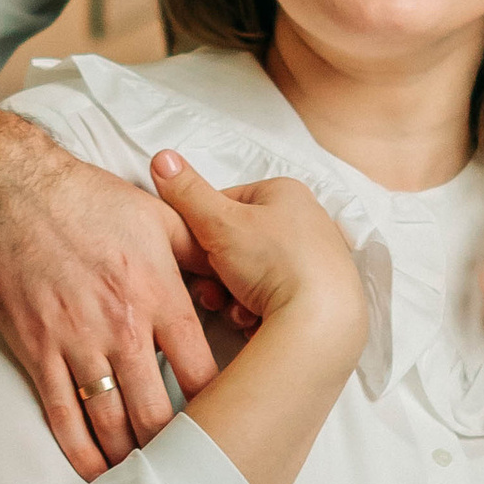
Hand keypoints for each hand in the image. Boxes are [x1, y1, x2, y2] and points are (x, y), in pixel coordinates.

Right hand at [0, 99, 219, 480]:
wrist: (13, 193)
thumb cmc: (92, 201)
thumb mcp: (160, 219)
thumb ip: (202, 256)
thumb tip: (235, 283)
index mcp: (159, 295)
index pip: (201, 369)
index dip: (221, 405)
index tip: (231, 426)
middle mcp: (122, 327)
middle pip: (157, 410)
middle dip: (175, 446)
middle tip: (191, 468)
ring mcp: (76, 343)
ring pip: (111, 421)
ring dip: (130, 457)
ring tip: (150, 480)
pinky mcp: (37, 351)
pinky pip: (61, 414)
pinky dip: (79, 450)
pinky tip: (96, 472)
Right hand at [148, 152, 368, 364]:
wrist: (320, 323)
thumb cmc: (275, 263)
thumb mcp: (219, 221)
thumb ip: (187, 192)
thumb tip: (164, 160)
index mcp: (286, 193)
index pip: (226, 202)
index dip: (201, 228)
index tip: (194, 250)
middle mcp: (305, 222)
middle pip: (238, 243)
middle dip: (216, 271)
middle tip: (212, 287)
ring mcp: (314, 260)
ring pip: (252, 275)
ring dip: (233, 294)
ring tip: (237, 306)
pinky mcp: (318, 295)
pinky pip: (274, 298)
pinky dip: (258, 309)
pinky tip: (256, 319)